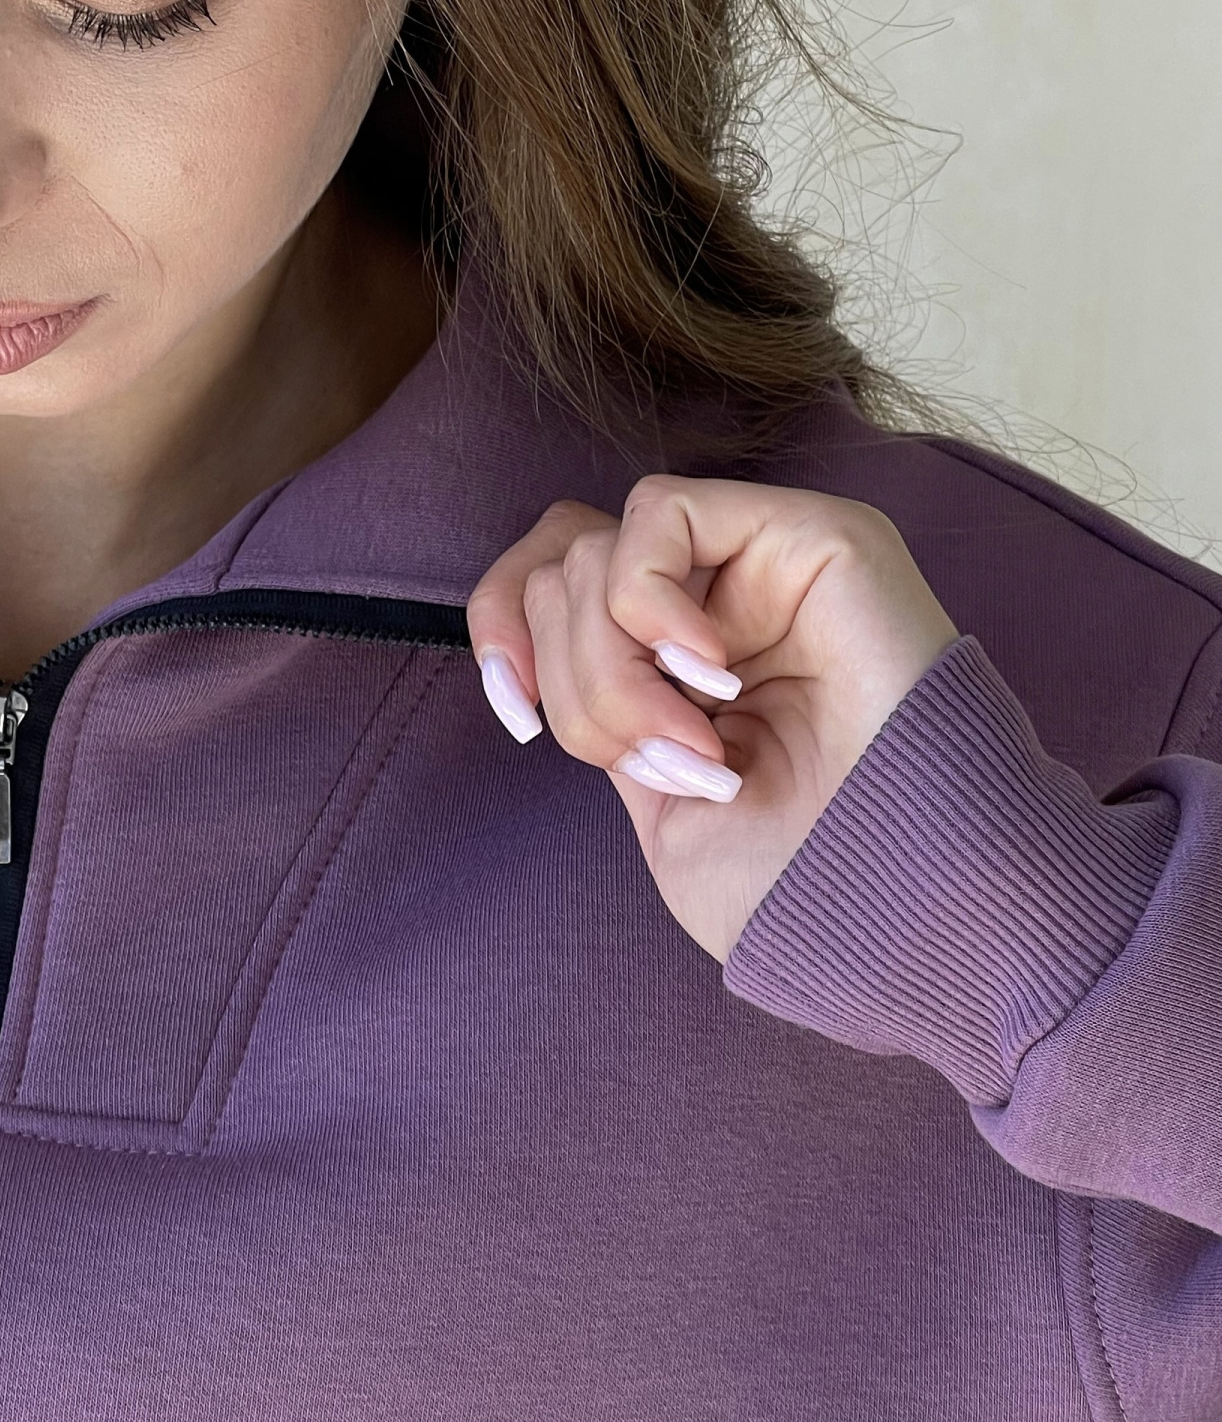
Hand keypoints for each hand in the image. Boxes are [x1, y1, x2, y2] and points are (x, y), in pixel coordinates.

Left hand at [466, 476, 959, 959]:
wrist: (918, 908)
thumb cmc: (806, 888)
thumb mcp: (661, 814)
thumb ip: (601, 716)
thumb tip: (540, 652)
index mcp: (677, 671)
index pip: (545, 581)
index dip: (503, 629)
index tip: (518, 714)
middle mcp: (717, 606)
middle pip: (559, 571)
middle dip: (578, 684)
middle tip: (663, 766)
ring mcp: (761, 564)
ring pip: (597, 551)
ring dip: (616, 669)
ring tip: (703, 749)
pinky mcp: (810, 531)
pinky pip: (659, 513)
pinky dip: (648, 600)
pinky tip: (711, 674)